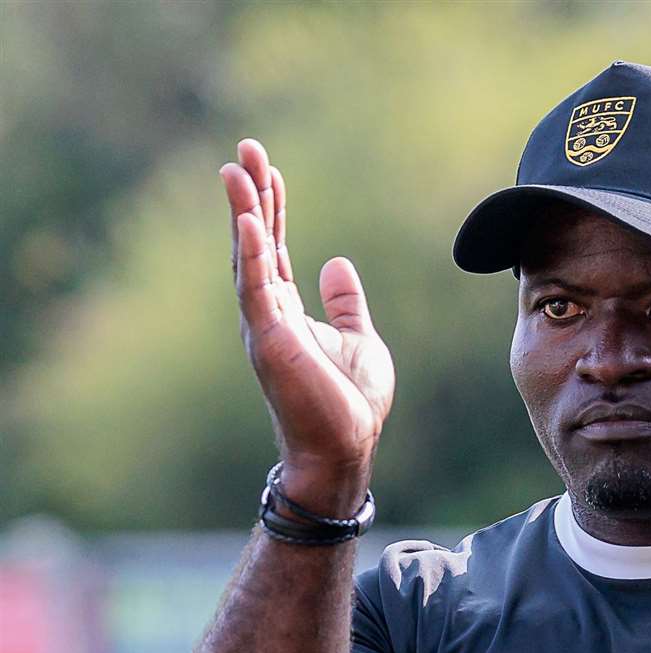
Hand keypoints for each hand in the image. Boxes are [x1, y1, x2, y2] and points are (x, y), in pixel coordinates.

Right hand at [220, 139, 394, 513]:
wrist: (345, 448)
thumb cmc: (349, 403)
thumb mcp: (358, 340)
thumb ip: (344, 304)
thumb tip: (337, 264)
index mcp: (287, 310)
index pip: (276, 248)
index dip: (273, 208)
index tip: (268, 168)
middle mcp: (268, 313)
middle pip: (256, 242)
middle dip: (251, 196)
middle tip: (245, 149)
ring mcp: (264, 327)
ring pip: (249, 258)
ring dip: (243, 213)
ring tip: (236, 170)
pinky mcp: (269, 343)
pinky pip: (255, 290)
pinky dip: (253, 255)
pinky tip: (251, 222)